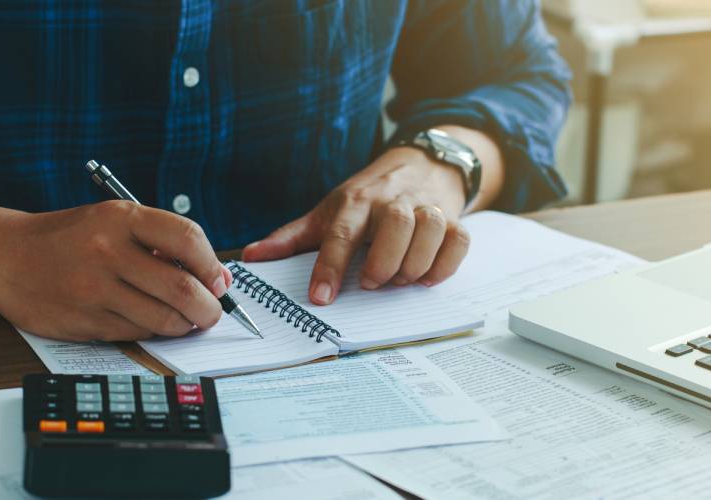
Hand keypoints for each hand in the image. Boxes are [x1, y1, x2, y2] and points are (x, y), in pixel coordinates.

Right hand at [0, 201, 231, 340]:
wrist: (6, 258)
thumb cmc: (72, 239)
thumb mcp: (114, 222)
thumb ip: (164, 243)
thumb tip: (218, 277)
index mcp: (121, 218)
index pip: (187, 238)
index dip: (212, 265)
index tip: (218, 281)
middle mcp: (107, 251)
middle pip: (181, 288)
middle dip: (208, 308)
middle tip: (212, 313)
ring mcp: (94, 289)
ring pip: (163, 318)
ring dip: (184, 325)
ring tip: (185, 319)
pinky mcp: (84, 320)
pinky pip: (137, 333)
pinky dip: (153, 331)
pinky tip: (150, 320)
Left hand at [243, 146, 471, 304]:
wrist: (421, 162)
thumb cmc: (367, 196)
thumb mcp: (328, 211)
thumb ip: (292, 237)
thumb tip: (251, 257)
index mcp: (355, 203)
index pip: (340, 234)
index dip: (329, 267)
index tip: (321, 298)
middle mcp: (392, 202)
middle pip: (396, 225)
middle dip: (384, 262)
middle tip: (371, 283)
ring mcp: (426, 207)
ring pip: (431, 229)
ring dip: (415, 264)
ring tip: (399, 280)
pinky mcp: (453, 217)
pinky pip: (459, 239)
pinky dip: (446, 263)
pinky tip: (428, 277)